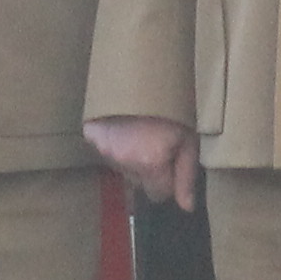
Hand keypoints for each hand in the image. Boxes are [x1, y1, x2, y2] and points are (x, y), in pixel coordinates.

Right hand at [87, 114, 202, 212]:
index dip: (169, 179)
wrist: (143, 72)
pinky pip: (106, 150)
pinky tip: (124, 126)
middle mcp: (124, 162)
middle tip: (157, 143)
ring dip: (132, 156)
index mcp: (150, 165)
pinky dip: (115, 142)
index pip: (159, 194)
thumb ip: (187, 176)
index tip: (172, 160)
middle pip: (139, 182)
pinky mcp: (91, 135)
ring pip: (123, 167)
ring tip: (141, 131)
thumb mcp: (189, 139)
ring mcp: (104, 148)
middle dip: (149, 170)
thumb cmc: (172, 105)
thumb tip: (186, 207)